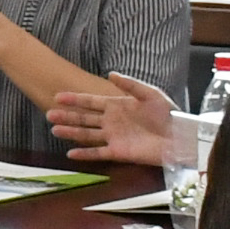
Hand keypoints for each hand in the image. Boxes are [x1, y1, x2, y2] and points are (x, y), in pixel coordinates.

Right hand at [43, 72, 173, 169]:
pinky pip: (98, 153)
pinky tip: (70, 153)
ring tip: (54, 130)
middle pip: (84, 118)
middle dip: (67, 116)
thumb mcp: (150, 93)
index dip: (74, 99)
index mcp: (118, 105)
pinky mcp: (119, 152)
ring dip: (71, 133)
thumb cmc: (168, 114)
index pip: (91, 101)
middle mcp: (112, 121)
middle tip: (49, 114)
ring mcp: (114, 137)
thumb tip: (110, 74)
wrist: (180, 137)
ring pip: (87, 135)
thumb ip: (130, 85)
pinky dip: (85, 154)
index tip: (58, 96)